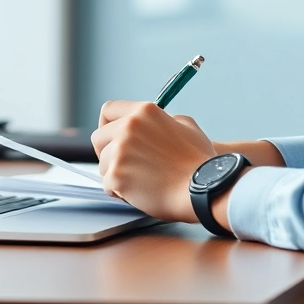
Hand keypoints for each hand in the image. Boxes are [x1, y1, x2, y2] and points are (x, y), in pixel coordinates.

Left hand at [91, 101, 216, 222]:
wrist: (205, 187)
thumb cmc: (199, 161)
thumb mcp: (186, 126)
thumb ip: (163, 121)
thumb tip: (150, 125)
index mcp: (144, 112)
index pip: (108, 110)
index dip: (107, 125)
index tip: (112, 137)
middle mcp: (129, 127)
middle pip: (98, 137)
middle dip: (107, 152)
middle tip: (123, 164)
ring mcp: (120, 152)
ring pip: (102, 164)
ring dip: (116, 174)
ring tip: (139, 181)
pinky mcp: (117, 175)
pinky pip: (107, 184)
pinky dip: (119, 191)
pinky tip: (138, 193)